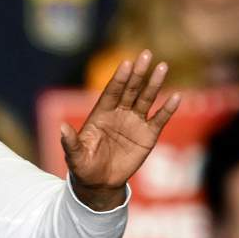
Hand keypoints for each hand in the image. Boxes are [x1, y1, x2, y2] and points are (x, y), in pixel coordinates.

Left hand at [62, 49, 181, 210]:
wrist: (100, 183)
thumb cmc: (83, 167)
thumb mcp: (74, 156)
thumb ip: (70, 142)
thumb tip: (62, 128)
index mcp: (101, 114)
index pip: (112, 92)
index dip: (119, 78)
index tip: (127, 63)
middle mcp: (119, 114)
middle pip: (130, 89)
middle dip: (138, 73)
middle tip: (147, 54)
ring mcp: (135, 123)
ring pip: (146, 99)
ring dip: (154, 84)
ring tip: (163, 67)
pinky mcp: (148, 135)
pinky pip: (159, 119)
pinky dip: (168, 109)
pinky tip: (176, 97)